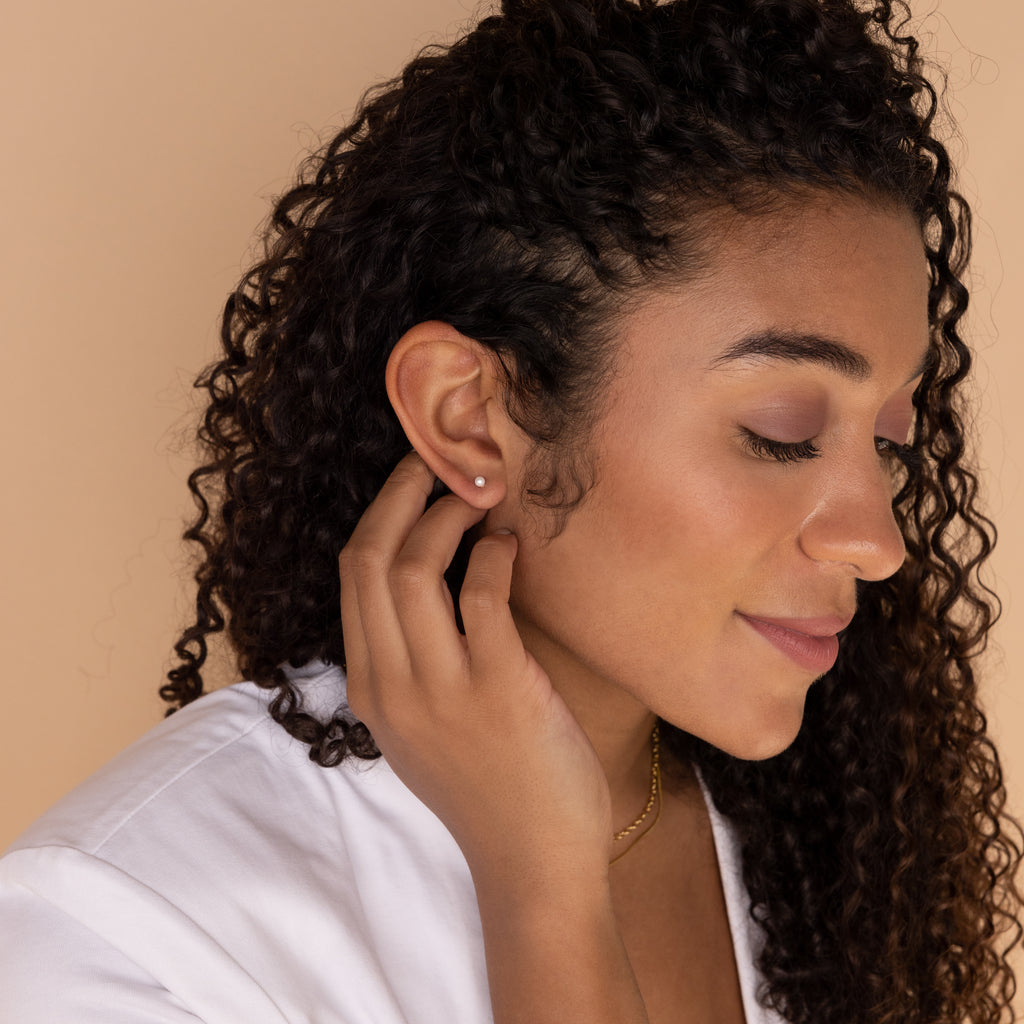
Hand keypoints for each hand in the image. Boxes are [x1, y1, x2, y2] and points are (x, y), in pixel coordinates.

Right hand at [338, 453, 611, 881]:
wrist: (533, 863)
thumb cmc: (488, 788)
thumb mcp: (423, 727)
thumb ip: (411, 662)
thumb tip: (432, 579)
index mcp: (371, 687)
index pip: (352, 577)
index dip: (379, 517)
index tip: (409, 483)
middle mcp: (393, 683)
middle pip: (372, 559)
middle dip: (401, 496)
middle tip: (439, 463)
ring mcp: (442, 687)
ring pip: (417, 568)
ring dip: (448, 515)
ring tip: (480, 496)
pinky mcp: (499, 688)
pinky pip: (484, 594)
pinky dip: (495, 555)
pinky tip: (512, 546)